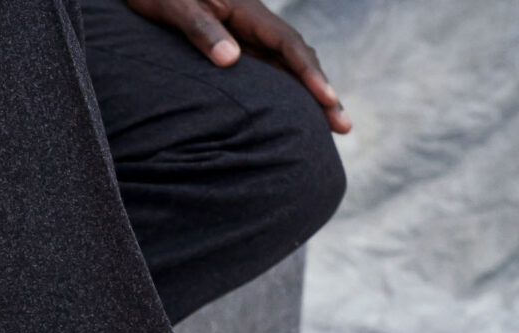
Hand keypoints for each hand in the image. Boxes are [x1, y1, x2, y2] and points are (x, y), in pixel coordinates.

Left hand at [126, 0, 351, 133]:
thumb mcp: (176, 6)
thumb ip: (202, 30)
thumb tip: (231, 59)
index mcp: (247, 11)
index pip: (288, 45)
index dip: (310, 74)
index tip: (327, 100)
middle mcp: (252, 25)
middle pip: (297, 60)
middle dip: (322, 92)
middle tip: (343, 127)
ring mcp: (245, 39)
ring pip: (285, 70)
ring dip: (308, 99)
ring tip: (328, 131)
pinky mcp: (232, 50)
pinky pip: (265, 75)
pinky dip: (283, 97)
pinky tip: (290, 120)